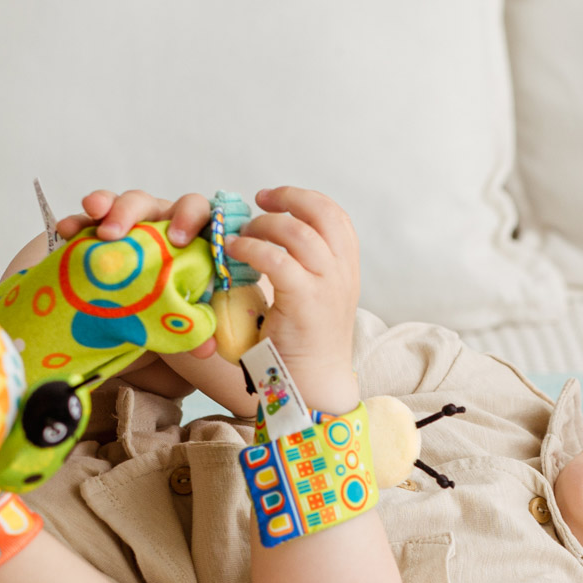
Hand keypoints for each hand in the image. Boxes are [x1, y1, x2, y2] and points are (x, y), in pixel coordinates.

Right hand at [56, 189, 219, 358]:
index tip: (178, 239)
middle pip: (149, 203)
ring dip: (105, 206)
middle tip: (115, 234)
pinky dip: (76, 222)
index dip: (189, 217)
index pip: (197, 211)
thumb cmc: (167, 309)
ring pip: (117, 204)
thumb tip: (206, 348)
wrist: (136, 319)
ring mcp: (127, 225)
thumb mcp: (183, 317)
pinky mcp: (96, 233)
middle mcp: (157, 224)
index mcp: (188, 237)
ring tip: (93, 215)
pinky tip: (65, 231)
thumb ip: (197, 326)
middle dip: (131, 211)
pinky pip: (85, 221)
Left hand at [227, 187, 360, 414]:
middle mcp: (342, 272)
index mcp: (346, 268)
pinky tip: (236, 252)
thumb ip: (303, 268)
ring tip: (242, 236)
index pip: (335, 215)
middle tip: (257, 203)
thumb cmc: (303, 344)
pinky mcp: (306, 301)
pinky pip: (277, 260)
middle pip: (321, 213)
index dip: (303, 199)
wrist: (313, 383)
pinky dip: (252, 249)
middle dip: (286, 199)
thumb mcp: (314, 297)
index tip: (274, 199)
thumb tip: (267, 240)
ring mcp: (327, 285)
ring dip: (264, 225)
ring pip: (297, 232)